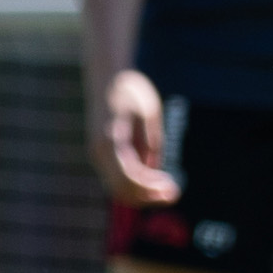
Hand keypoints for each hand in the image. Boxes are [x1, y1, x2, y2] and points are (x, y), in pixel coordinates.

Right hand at [93, 69, 174, 207]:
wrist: (107, 76)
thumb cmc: (131, 90)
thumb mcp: (150, 113)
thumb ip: (152, 142)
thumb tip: (155, 169)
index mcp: (110, 141)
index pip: (128, 178)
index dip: (151, 189)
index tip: (174, 188)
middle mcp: (99, 152)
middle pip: (121, 190)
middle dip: (148, 197)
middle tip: (174, 194)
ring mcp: (97, 154)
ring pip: (117, 188)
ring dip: (142, 194)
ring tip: (168, 189)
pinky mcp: (102, 154)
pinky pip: (117, 178)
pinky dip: (136, 185)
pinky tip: (156, 179)